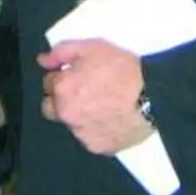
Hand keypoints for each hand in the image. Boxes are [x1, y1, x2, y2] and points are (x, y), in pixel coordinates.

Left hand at [38, 40, 152, 154]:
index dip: (62, 76)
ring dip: (80, 115)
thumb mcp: (92, 47)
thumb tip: (42, 60)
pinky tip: (111, 118)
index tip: (77, 75)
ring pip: (72, 124)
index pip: (48, 83)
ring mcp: (81, 134)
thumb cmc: (123, 68)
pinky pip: (90, 137)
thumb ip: (61, 52)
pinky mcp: (98, 147)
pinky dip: (96, 129)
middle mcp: (66, 115)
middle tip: (84, 91)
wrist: (153, 95)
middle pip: (51, 108)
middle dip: (61, 99)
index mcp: (62, 89)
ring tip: (104, 105)